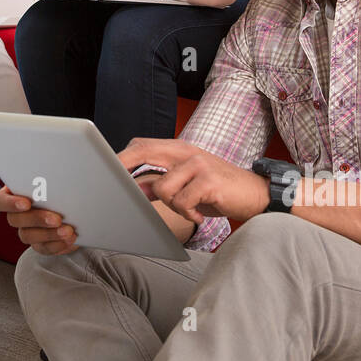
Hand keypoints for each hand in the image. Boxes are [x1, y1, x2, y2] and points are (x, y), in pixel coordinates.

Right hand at [0, 185, 78, 254]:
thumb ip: (50, 181)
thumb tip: (56, 181)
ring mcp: (27, 230)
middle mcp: (17, 213)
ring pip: (28, 236)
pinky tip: (71, 238)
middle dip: (37, 219)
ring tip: (68, 230)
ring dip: (49, 234)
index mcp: (16, 193)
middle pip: (15, 220)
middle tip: (57, 219)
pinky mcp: (40, 244)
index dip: (10, 203)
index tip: (27, 203)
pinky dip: (58, 244)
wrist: (77, 208)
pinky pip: (44, 248)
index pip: (0, 200)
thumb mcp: (57, 181)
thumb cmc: (63, 188)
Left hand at [118, 138, 269, 224]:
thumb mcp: (188, 186)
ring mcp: (198, 164)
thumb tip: (136, 188)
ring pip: (162, 188)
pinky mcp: (209, 181)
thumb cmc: (219, 190)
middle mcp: (186, 151)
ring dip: (172, 206)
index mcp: (179, 149)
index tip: (104, 170)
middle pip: (144, 152)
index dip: (121, 157)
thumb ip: (162, 185)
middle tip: (118, 189)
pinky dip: (189, 214)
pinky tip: (201, 215)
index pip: (142, 146)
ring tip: (190, 209)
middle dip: (125, 168)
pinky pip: (182, 202)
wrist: (257, 194)